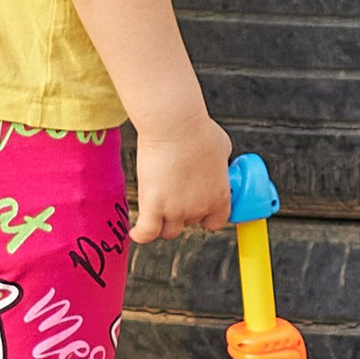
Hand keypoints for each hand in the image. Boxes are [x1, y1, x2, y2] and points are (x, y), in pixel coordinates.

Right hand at [128, 111, 232, 241]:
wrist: (175, 124)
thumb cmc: (198, 130)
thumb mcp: (222, 147)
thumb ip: (220, 164)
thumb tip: (218, 162)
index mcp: (220, 196)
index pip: (216, 222)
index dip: (207, 216)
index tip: (199, 208)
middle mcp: (199, 208)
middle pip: (189, 224)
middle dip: (182, 212)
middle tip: (173, 192)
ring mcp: (176, 209)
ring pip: (168, 231)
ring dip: (163, 222)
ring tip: (156, 210)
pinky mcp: (153, 206)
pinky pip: (146, 233)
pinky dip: (141, 234)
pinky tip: (136, 232)